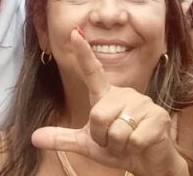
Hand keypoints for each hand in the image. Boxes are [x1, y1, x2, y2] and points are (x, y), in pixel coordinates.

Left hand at [31, 30, 187, 175]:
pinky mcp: (158, 118)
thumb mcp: (88, 144)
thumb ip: (63, 139)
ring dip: (118, 145)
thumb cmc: (119, 147)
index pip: (92, 71)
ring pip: (115, 131)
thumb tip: (34, 137)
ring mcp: (143, 103)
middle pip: (97, 116)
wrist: (150, 161)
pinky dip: (134, 149)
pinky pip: (134, 139)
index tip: (74, 32)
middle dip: (102, 137)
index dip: (83, 52)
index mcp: (106, 95)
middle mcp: (124, 94)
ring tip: (128, 142)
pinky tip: (141, 144)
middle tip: (113, 140)